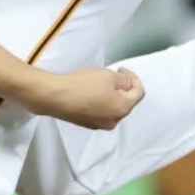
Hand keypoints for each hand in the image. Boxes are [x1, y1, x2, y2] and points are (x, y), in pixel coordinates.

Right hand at [27, 67, 144, 129]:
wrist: (56, 97)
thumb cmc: (83, 84)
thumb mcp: (108, 75)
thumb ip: (124, 81)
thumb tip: (127, 86)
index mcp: (122, 109)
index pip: (138, 93)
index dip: (134, 78)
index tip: (121, 69)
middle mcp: (113, 121)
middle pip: (125, 102)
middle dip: (121, 88)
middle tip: (110, 75)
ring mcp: (98, 124)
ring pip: (111, 108)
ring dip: (109, 96)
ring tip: (97, 83)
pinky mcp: (85, 124)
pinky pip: (98, 112)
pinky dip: (98, 102)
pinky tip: (86, 93)